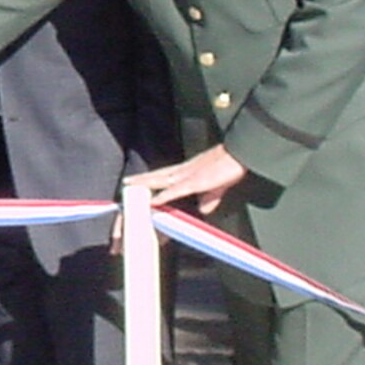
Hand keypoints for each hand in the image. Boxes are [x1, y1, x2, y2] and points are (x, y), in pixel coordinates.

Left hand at [127, 145, 246, 215]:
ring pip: (160, 180)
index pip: (163, 176)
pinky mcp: (195, 182)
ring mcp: (187, 176)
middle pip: (157, 176)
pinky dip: (163, 196)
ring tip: (130, 186)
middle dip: (141, 180)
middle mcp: (182, 172)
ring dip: (145, 184)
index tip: (138, 183)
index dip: (151, 180)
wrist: (239, 155)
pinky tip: (153, 201)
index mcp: (186, 172)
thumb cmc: (228, 167)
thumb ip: (209, 198)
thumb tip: (204, 209)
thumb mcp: (216, 188)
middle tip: (125, 183)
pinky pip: (175, 190)